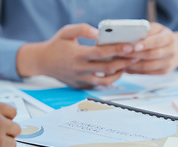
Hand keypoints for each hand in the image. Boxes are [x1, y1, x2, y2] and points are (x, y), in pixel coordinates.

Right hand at [17, 24, 138, 88]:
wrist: (42, 62)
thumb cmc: (55, 46)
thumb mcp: (66, 32)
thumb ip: (82, 29)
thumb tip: (98, 32)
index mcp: (78, 55)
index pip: (102, 53)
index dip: (117, 50)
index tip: (129, 46)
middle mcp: (81, 69)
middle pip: (108, 67)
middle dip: (124, 61)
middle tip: (136, 55)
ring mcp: (82, 79)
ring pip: (106, 79)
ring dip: (119, 73)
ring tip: (128, 64)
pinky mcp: (82, 85)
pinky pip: (100, 84)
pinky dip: (110, 79)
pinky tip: (117, 71)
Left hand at [124, 22, 177, 74]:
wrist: (177, 50)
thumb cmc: (161, 36)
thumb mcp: (156, 29)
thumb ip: (146, 30)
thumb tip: (130, 34)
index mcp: (169, 38)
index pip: (157, 41)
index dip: (145, 44)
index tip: (134, 46)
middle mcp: (171, 51)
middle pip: (150, 55)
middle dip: (134, 54)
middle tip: (120, 53)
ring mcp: (168, 63)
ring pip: (147, 66)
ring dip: (132, 64)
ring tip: (120, 61)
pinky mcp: (163, 72)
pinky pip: (146, 73)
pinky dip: (135, 71)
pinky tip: (126, 67)